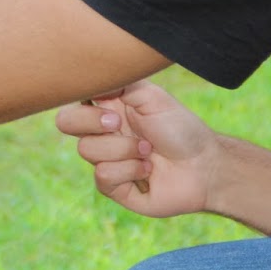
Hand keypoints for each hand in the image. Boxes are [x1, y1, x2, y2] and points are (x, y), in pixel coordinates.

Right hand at [54, 80, 217, 218]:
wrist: (205, 165)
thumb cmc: (180, 127)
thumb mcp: (151, 96)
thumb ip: (119, 83)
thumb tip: (91, 82)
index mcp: (106, 108)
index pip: (72, 99)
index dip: (85, 101)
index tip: (111, 104)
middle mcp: (102, 134)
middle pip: (65, 123)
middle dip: (92, 123)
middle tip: (119, 123)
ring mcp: (106, 160)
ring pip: (87, 151)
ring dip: (123, 149)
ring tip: (148, 151)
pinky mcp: (114, 187)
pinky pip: (103, 177)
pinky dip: (129, 170)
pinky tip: (148, 170)